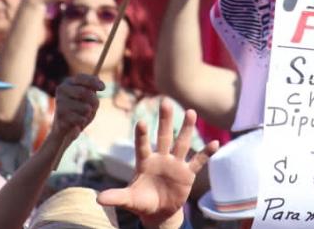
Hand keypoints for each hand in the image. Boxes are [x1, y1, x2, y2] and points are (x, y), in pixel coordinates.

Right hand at [48, 74, 103, 141]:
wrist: (66, 127)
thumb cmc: (80, 108)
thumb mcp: (88, 97)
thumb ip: (93, 89)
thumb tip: (100, 86)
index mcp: (68, 82)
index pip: (82, 78)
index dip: (94, 82)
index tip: (103, 88)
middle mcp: (62, 90)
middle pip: (85, 92)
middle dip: (94, 101)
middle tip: (93, 108)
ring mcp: (59, 102)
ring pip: (85, 108)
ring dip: (88, 113)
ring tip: (83, 115)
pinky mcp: (60, 116)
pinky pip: (81, 119)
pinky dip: (83, 121)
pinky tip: (77, 121)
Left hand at [97, 102, 218, 227]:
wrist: (159, 212)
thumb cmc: (142, 202)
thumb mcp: (128, 200)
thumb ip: (116, 197)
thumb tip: (98, 199)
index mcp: (144, 162)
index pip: (142, 145)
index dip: (141, 134)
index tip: (141, 120)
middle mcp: (161, 158)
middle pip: (163, 136)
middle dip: (165, 120)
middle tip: (165, 101)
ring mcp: (175, 164)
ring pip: (181, 143)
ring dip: (186, 128)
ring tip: (191, 112)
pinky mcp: (187, 174)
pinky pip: (198, 161)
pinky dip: (206, 153)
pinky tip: (215, 143)